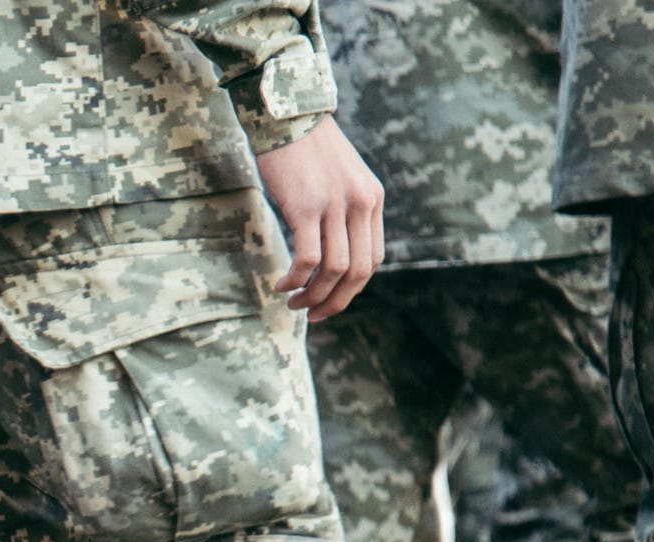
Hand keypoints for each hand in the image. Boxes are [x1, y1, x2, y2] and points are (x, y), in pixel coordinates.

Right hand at [255, 116, 384, 321]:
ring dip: (313, 295)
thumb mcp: (339, 177)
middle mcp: (360, 202)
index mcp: (372, 198)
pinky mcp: (306, 206)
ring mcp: (335, 204)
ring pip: (334, 270)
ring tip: (292, 302)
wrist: (287, 114)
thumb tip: (332, 250)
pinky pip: (308, 258)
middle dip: (335, 302)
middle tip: (311, 314)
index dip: (352, 290)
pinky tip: (281, 283)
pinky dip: (295, 279)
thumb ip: (344, 209)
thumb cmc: (305, 148)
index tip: (329, 303)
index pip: (373, 259)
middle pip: (357, 271)